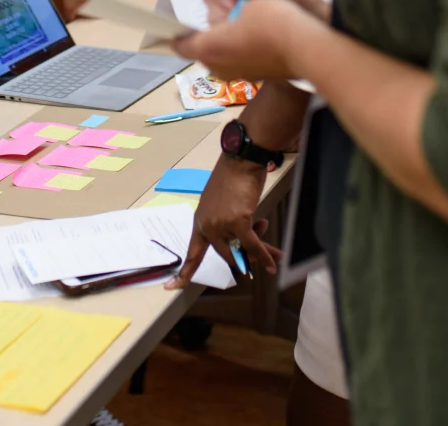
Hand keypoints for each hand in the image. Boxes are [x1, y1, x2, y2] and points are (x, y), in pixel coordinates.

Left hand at [166, 154, 279, 287]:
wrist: (240, 161)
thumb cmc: (233, 178)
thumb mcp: (223, 205)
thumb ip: (228, 226)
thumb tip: (246, 248)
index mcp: (200, 220)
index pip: (192, 251)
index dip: (184, 272)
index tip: (171, 287)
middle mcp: (207, 225)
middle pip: (226, 254)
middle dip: (246, 257)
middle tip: (262, 255)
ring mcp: (221, 225)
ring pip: (241, 250)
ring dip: (258, 253)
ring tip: (276, 255)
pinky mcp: (237, 222)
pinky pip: (252, 245)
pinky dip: (264, 254)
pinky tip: (273, 263)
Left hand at [174, 0, 308, 82]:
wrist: (312, 49)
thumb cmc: (275, 19)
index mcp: (209, 47)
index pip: (180, 43)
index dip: (174, 29)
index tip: (174, 18)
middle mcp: (219, 66)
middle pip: (200, 46)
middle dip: (201, 28)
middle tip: (209, 6)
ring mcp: (238, 74)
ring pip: (218, 52)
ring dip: (219, 35)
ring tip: (231, 14)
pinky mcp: (255, 76)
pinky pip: (234, 57)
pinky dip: (234, 43)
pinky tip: (249, 28)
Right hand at [198, 0, 327, 23]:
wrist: (318, 28)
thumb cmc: (300, 2)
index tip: (229, 2)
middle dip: (221, 3)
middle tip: (239, 15)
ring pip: (213, 3)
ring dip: (224, 16)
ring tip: (246, 23)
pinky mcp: (238, 8)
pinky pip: (220, 15)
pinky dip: (228, 24)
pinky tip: (243, 29)